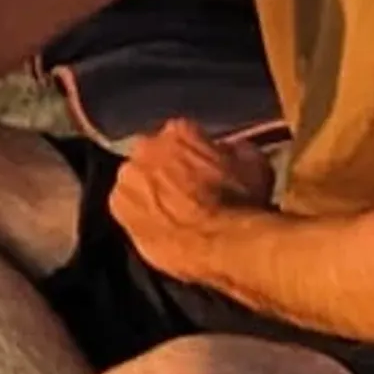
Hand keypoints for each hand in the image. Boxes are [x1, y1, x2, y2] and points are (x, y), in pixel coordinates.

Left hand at [109, 121, 277, 272]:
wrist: (222, 242)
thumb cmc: (241, 203)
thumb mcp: (255, 164)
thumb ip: (235, 149)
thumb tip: (229, 149)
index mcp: (179, 131)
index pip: (183, 137)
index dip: (195, 155)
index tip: (204, 170)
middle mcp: (146, 148)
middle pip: (154, 155)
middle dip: (167, 170)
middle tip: (188, 194)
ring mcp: (128, 179)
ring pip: (137, 182)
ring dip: (150, 193)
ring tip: (173, 215)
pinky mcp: (118, 209)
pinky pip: (128, 209)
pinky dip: (141, 216)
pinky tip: (161, 229)